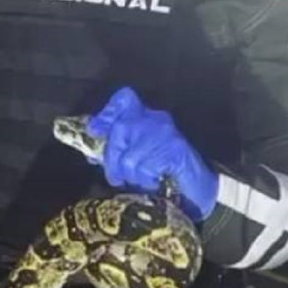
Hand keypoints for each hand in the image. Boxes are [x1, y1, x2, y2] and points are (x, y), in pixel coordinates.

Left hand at [88, 86, 218, 221]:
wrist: (197, 189)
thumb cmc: (161, 174)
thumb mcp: (134, 159)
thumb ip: (113, 152)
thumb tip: (91, 152)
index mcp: (145, 117)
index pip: (124, 98)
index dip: (106, 113)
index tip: (95, 130)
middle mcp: (156, 119)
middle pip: (120, 130)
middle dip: (113, 159)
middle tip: (117, 177)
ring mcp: (167, 133)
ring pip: (130, 156)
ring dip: (132, 175)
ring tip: (142, 180)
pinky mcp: (175, 150)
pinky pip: (146, 168)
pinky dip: (147, 180)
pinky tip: (155, 181)